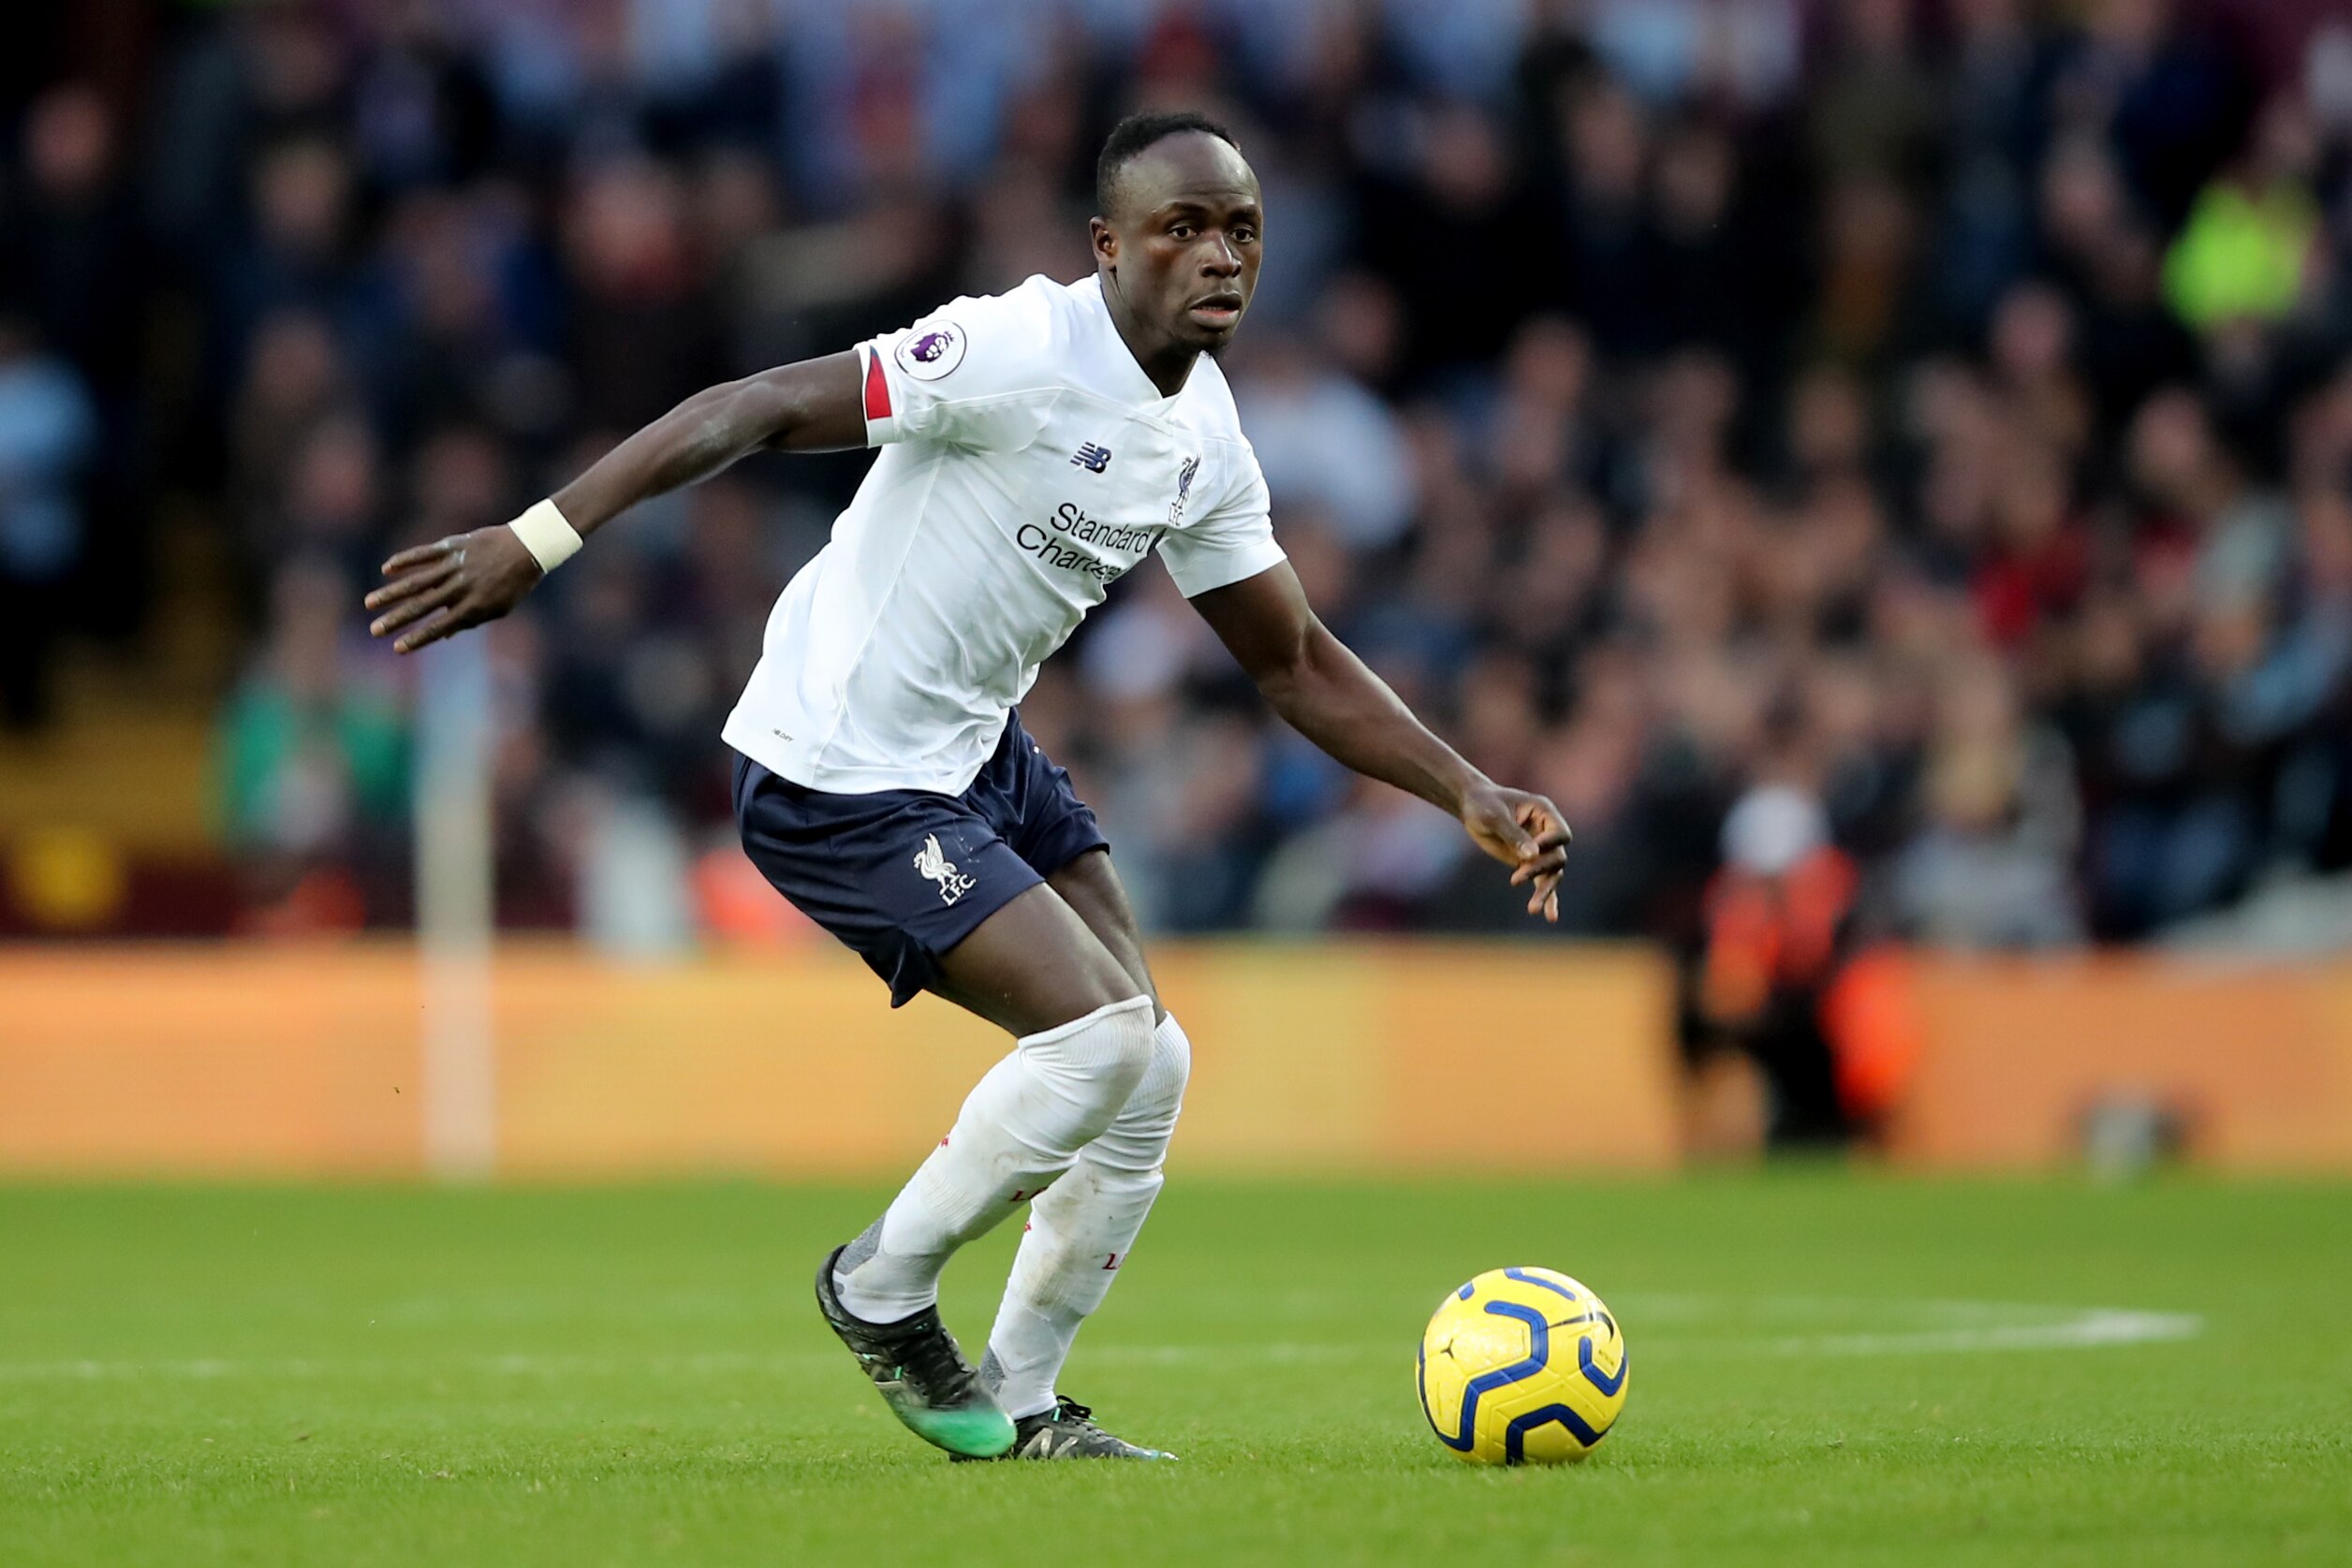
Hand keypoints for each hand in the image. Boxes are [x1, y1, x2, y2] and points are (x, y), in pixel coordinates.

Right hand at [365, 525, 543, 653]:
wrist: (528, 547)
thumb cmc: (513, 583)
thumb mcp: (497, 608)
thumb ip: (469, 621)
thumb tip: (441, 635)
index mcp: (473, 607)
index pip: (438, 627)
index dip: (417, 639)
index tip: (397, 649)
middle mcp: (460, 587)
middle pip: (421, 606)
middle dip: (396, 620)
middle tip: (374, 630)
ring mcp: (454, 566)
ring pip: (416, 581)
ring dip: (391, 593)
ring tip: (369, 603)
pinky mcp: (452, 546)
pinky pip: (423, 554)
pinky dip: (405, 561)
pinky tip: (386, 569)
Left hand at [1458, 783, 1572, 922]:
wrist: (1473, 807)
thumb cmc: (1484, 804)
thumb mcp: (1495, 816)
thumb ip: (1514, 835)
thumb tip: (1532, 856)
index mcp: (1545, 813)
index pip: (1560, 834)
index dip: (1550, 845)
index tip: (1531, 852)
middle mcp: (1547, 832)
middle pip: (1557, 857)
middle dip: (1539, 870)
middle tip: (1514, 879)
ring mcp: (1540, 850)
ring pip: (1552, 874)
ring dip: (1545, 891)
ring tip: (1533, 909)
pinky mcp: (1529, 864)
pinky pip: (1542, 882)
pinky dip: (1547, 899)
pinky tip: (1550, 917)